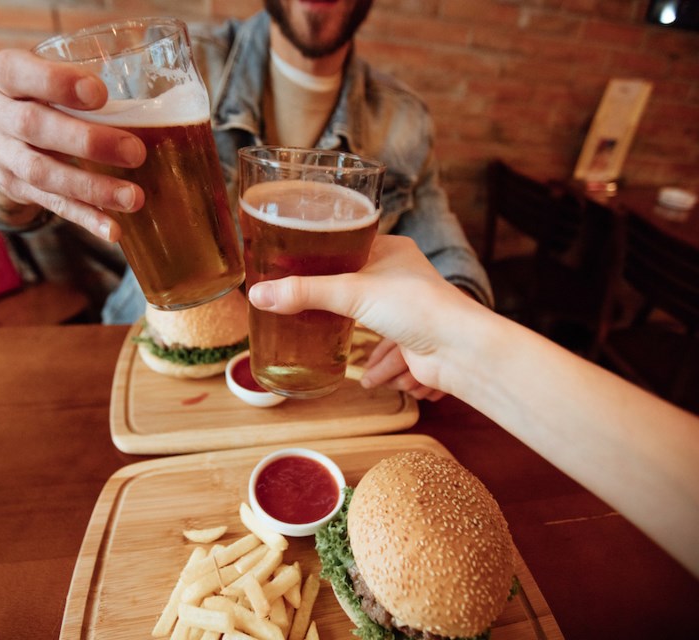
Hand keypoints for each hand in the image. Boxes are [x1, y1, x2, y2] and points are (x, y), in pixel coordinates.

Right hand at [0, 48, 146, 240]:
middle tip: (135, 152)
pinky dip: (86, 218)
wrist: (4, 134)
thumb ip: (86, 80)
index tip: (100, 94)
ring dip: (92, 188)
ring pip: (43, 174)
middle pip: (34, 127)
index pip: (17, 72)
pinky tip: (113, 230)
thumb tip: (158, 102)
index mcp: (4, 75)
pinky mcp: (14, 189)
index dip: (57, 83)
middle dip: (88, 142)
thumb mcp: (51, 73)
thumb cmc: (45, 93)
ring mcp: (1, 155)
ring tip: (133, 198)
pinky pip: (52, 205)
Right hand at [247, 236, 485, 396]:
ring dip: (374, 354)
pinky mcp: (418, 341)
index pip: (351, 248)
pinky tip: (380, 381)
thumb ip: (304, 293)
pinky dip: (388, 370)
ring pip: (377, 328)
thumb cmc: (416, 307)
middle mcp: (402, 277)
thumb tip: (259, 294)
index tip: (298, 269)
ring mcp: (411, 310)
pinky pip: (394, 354)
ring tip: (361, 366)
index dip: (326, 260)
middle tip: (312, 314)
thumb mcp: (350, 293)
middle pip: (359, 291)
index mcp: (392, 251)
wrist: (461, 350)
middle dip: (342, 313)